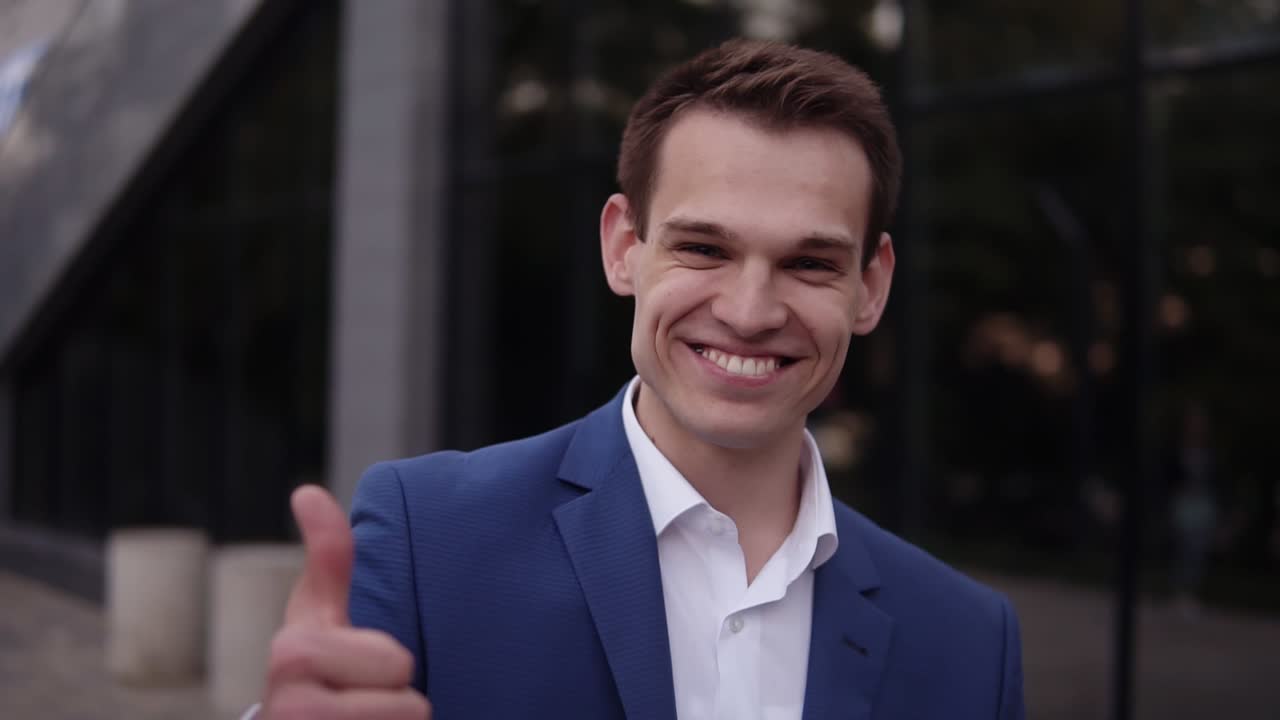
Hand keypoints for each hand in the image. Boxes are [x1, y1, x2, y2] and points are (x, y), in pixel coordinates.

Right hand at [261, 485, 430, 719]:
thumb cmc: (318, 671)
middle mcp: (287, 709)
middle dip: (401, 707)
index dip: (390, 665)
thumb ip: (329, 556)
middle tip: (365, 707)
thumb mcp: (321, 613)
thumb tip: (308, 492)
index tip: (360, 667)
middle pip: (409, 708)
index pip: (395, 660)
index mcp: (293, 654)